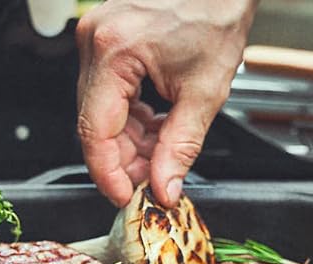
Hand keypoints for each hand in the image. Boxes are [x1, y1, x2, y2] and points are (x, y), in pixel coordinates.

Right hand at [76, 0, 257, 206]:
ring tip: (162, 156)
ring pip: (102, 112)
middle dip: (125, 160)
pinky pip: (109, 93)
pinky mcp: (107, 41)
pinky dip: (132, 118)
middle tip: (153, 182)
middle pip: (95, 124)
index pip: (95, 131)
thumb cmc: (217, 14)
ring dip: (130, 141)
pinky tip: (156, 129)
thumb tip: (164, 187)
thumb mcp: (204, 92)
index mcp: (113, 52)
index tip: (127, 197)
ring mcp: (97, 39)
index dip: (109, 173)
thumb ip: (181, 146)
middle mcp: (95, 42)